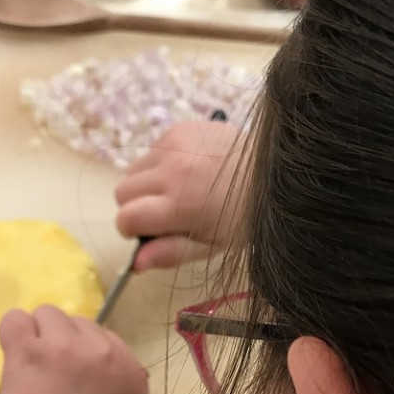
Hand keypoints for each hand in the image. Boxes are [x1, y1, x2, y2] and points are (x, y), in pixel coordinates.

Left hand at [0, 306, 147, 393]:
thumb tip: (95, 384)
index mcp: (134, 376)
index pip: (109, 342)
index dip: (85, 360)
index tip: (71, 385)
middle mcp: (106, 354)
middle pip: (80, 324)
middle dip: (63, 346)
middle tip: (48, 382)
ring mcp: (67, 348)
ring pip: (48, 315)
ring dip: (37, 338)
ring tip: (29, 373)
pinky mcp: (30, 350)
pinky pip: (16, 319)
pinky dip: (12, 336)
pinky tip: (12, 363)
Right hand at [115, 120, 245, 271]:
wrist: (272, 170)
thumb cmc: (242, 216)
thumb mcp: (210, 245)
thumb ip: (170, 253)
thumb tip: (134, 264)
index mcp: (180, 205)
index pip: (125, 218)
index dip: (131, 229)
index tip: (148, 231)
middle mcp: (172, 171)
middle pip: (121, 192)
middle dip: (135, 206)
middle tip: (163, 212)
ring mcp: (174, 145)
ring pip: (132, 170)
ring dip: (146, 184)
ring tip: (176, 190)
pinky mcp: (178, 128)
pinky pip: (150, 151)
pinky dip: (160, 165)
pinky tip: (186, 170)